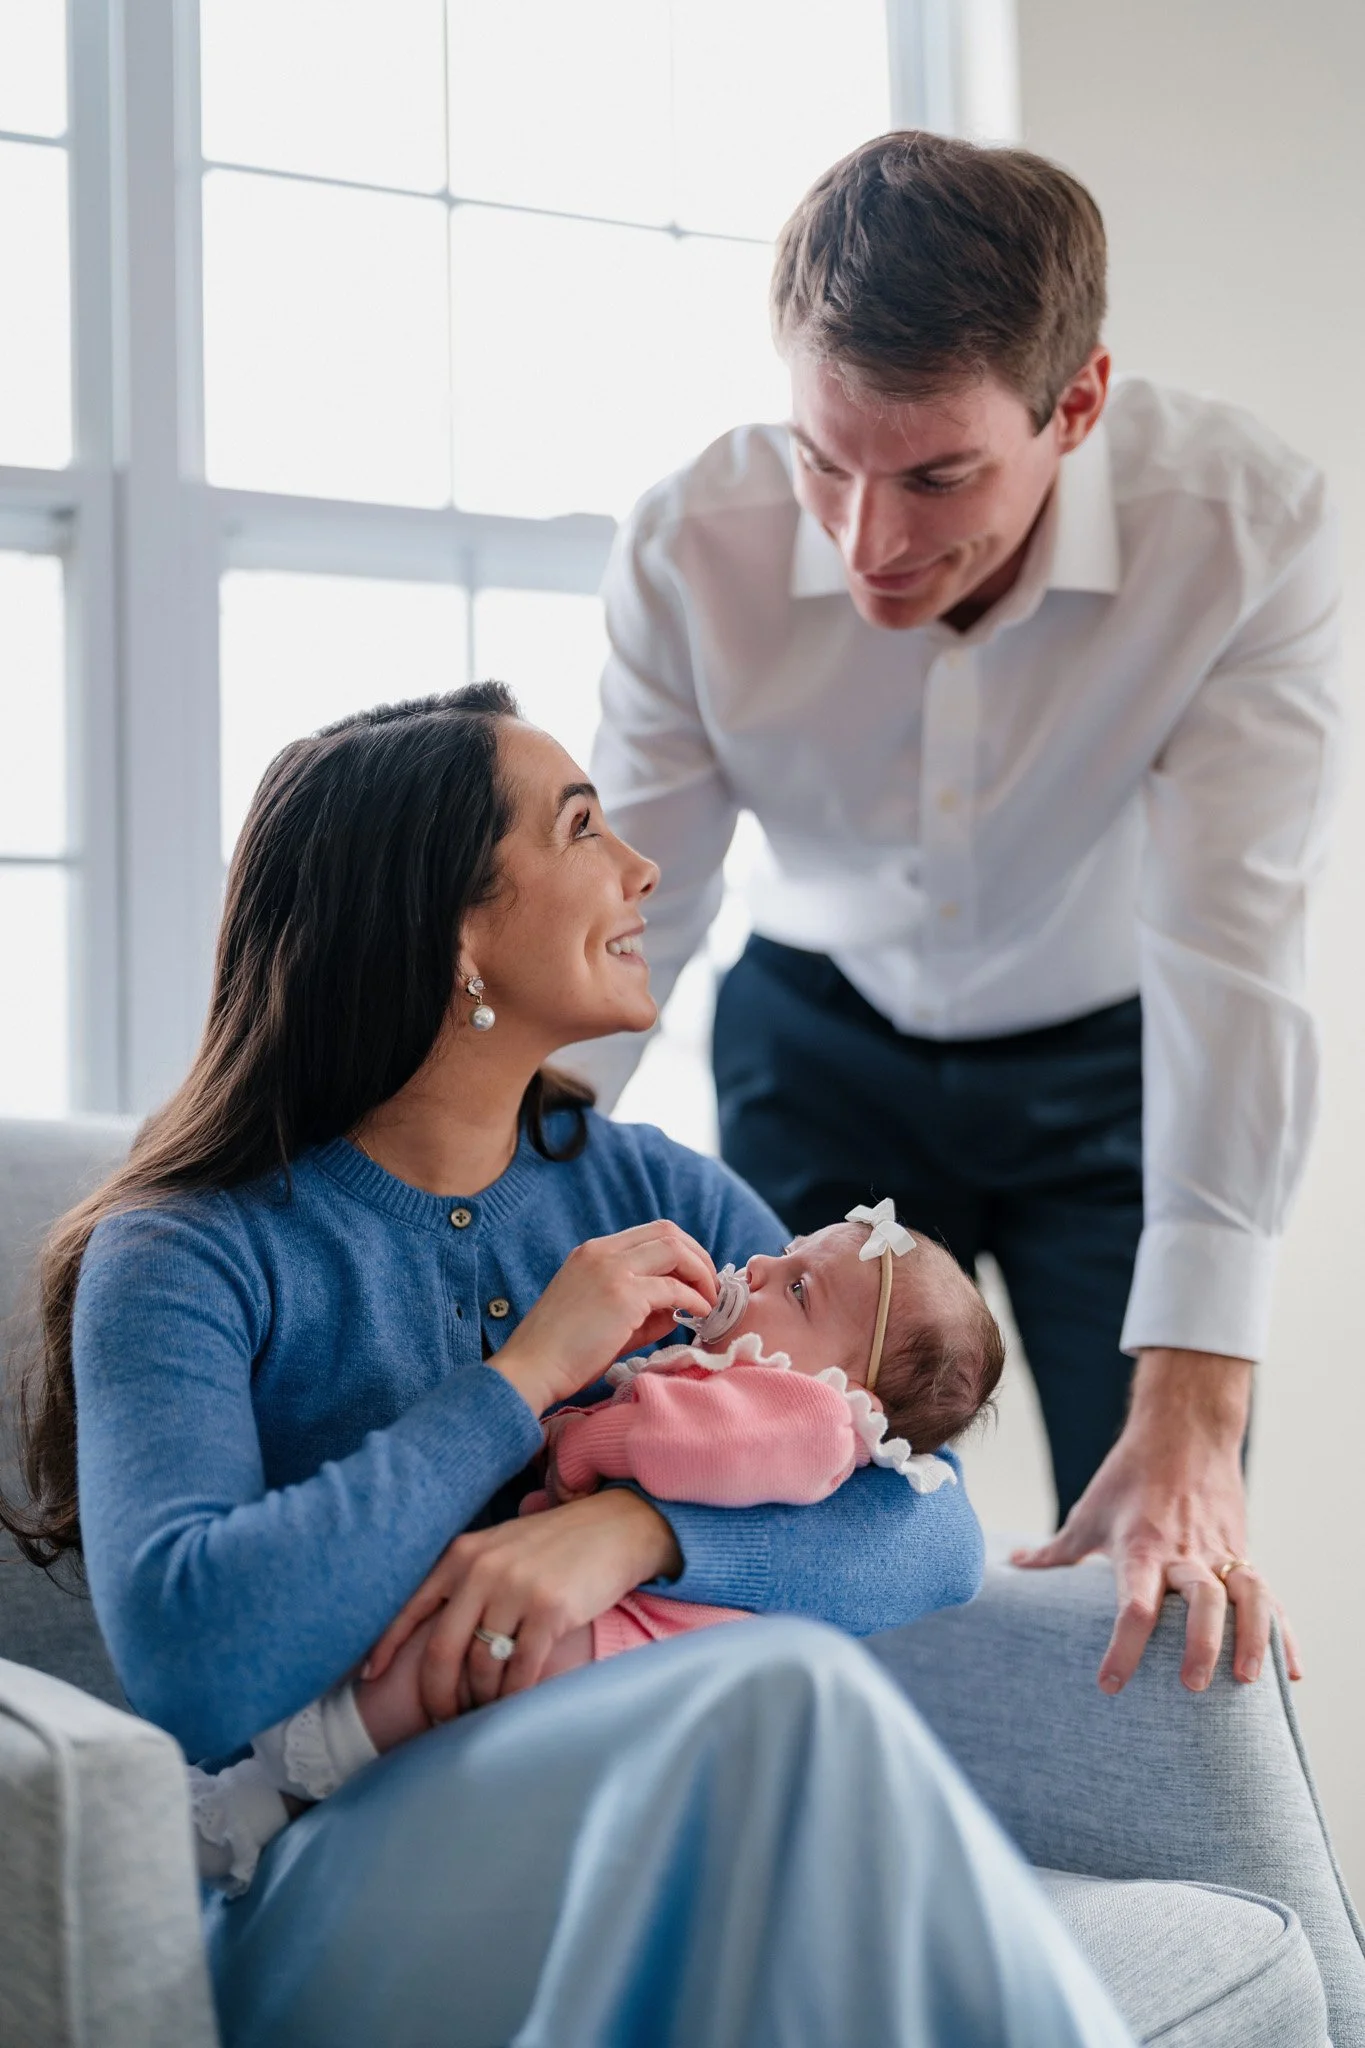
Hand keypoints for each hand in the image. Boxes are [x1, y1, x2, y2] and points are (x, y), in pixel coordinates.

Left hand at [362, 1488, 681, 1720]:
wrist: (616, 1527)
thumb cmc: (555, 1546)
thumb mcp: (500, 1549)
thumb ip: (467, 1581)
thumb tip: (433, 1633)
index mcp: (462, 1555)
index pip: (410, 1608)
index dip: (385, 1647)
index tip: (370, 1678)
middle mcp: (483, 1571)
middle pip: (441, 1652)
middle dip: (437, 1697)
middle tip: (441, 1720)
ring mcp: (517, 1590)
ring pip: (482, 1668)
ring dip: (481, 1701)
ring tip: (485, 1713)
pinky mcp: (551, 1611)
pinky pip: (521, 1671)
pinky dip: (513, 1696)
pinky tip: (515, 1704)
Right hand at [490, 1223, 717, 1415]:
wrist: (530, 1369)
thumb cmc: (561, 1352)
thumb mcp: (603, 1318)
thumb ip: (642, 1309)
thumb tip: (678, 1308)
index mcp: (593, 1252)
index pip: (651, 1233)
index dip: (683, 1252)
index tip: (696, 1278)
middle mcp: (602, 1252)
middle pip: (668, 1232)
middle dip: (699, 1256)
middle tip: (711, 1287)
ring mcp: (612, 1270)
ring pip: (676, 1250)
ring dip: (701, 1273)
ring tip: (710, 1301)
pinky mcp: (622, 1296)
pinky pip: (674, 1289)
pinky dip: (694, 1299)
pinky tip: (699, 1316)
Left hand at [1012, 1349, 1301, 1693]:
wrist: (1183, 1432)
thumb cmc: (1129, 1477)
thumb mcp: (1089, 1513)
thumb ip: (1057, 1552)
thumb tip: (1015, 1568)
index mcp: (1140, 1547)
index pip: (1133, 1604)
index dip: (1123, 1647)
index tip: (1111, 1686)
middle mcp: (1184, 1552)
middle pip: (1199, 1600)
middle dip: (1199, 1644)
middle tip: (1191, 1686)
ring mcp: (1220, 1552)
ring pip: (1247, 1595)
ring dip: (1251, 1638)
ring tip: (1247, 1682)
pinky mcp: (1244, 1552)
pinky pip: (1269, 1595)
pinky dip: (1282, 1634)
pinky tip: (1288, 1673)